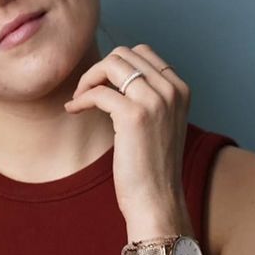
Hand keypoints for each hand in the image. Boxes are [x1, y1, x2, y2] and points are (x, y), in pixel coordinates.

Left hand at [64, 44, 189, 218]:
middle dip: (99, 69)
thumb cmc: (153, 168)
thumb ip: (148, 97)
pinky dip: (81, 99)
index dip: (116, 65)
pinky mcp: (134, 116)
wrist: (157, 201)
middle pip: (125, 54)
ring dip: (88, 79)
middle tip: (86, 92)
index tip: (101, 85)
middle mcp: (171, 90)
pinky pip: (98, 92)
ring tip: (79, 99)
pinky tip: (74, 110)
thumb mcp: (160, 124)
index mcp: (180, 89)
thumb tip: (116, 76)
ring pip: (112, 64)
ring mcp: (155, 101)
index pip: (143, 53)